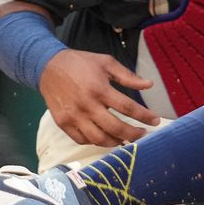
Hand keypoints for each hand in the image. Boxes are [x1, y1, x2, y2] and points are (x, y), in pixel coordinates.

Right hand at [38, 49, 159, 147]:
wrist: (48, 66)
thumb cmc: (80, 63)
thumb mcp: (106, 63)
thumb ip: (128, 76)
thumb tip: (149, 85)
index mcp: (99, 89)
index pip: (127, 108)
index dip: (144, 116)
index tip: (155, 121)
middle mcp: (86, 105)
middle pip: (114, 128)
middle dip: (133, 134)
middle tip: (143, 134)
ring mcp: (73, 116)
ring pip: (98, 138)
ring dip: (115, 142)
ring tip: (125, 139)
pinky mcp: (62, 123)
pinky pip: (81, 139)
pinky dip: (95, 142)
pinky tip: (105, 137)